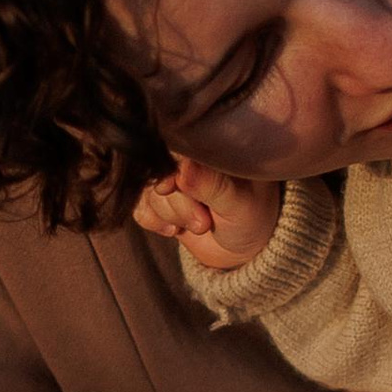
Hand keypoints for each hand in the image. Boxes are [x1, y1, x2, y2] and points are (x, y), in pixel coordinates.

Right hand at [134, 157, 280, 269]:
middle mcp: (187, 155)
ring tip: (201, 225)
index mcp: (210, 144)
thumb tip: (183, 170)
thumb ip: (212, 185)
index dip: (170, 172)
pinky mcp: (157, 196)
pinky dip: (156, 221)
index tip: (180, 190)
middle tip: (204, 221)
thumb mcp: (239, 202)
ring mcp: (170, 175)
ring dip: (171, 215)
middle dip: (178, 205)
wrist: (244, 247)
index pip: (175, 146)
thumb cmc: (251, 218)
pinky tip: (176, 228)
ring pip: (147, 192)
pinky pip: (139, 206)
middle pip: (157, 172)